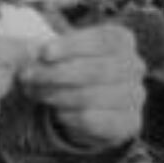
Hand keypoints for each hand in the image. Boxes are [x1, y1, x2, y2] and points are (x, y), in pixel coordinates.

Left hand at [17, 23, 144, 148]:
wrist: (90, 105)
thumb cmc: (72, 68)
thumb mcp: (61, 51)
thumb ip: (48, 48)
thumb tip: (31, 50)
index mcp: (122, 40)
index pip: (102, 40)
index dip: (72, 45)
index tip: (44, 52)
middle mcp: (135, 65)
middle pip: (97, 69)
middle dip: (57, 73)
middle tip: (28, 76)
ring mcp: (136, 95)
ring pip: (92, 96)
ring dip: (57, 95)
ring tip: (35, 93)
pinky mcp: (130, 122)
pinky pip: (93, 121)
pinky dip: (69, 116)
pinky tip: (58, 112)